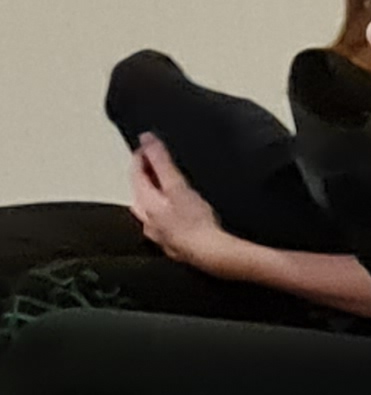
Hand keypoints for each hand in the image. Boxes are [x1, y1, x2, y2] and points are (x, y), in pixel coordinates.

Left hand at [126, 135, 226, 268]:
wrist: (211, 255)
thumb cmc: (196, 224)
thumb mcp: (178, 186)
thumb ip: (161, 161)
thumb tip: (147, 139)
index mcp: (145, 201)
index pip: (135, 172)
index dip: (141, 156)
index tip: (148, 146)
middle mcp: (147, 219)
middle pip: (140, 192)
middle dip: (147, 177)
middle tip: (156, 166)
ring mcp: (158, 234)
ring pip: (150, 211)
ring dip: (157, 199)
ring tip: (168, 191)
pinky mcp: (173, 246)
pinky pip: (164, 227)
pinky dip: (169, 218)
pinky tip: (181, 218)